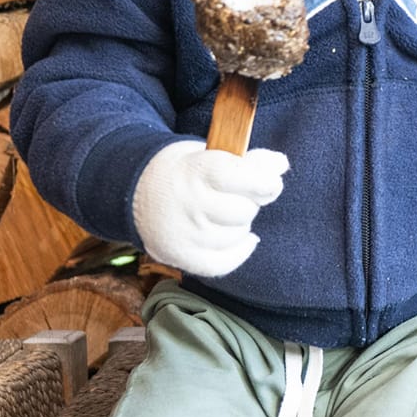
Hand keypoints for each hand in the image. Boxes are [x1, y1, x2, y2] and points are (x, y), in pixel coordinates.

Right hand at [131, 140, 287, 277]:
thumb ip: (247, 160)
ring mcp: (182, 234)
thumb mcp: (211, 152)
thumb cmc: (186, 168)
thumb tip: (280, 165)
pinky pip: (223, 263)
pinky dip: (238, 251)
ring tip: (226, 211)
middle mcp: (186, 204)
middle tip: (240, 194)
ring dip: (241, 224)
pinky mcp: (179, 257)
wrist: (136, 190)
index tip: (273, 177)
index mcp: (193, 170)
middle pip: (243, 210)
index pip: (238, 176)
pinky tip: (242, 238)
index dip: (264, 179)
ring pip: (237, 235)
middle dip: (251, 201)